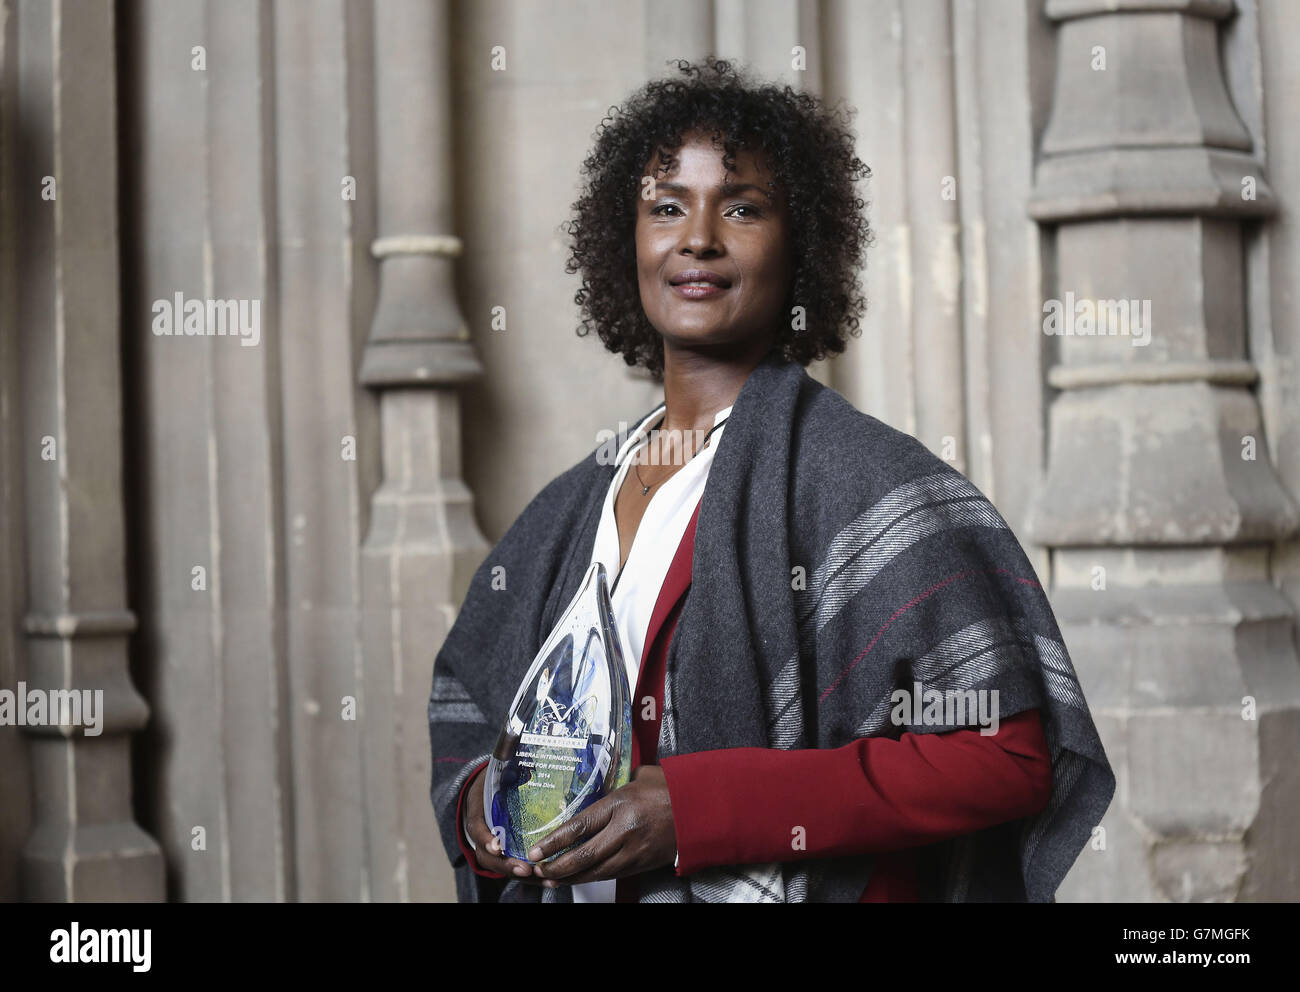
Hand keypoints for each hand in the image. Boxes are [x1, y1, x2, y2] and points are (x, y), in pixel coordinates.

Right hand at [463, 767, 546, 883]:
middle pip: (488, 855)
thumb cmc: (497, 776)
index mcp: (477, 810)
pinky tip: (550, 880)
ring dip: (520, 874)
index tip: (497, 846)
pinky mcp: (507, 851)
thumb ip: (506, 758)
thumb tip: (520, 740)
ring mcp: (492, 844)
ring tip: (543, 879)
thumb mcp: (496, 766)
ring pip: (500, 866)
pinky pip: (514, 867)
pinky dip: (531, 877)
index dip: (486, 839)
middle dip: (506, 864)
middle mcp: (483, 831)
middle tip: (524, 869)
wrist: (488, 786)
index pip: (476, 827)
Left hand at [527, 765, 675, 886]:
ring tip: (549, 878)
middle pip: (585, 855)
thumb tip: (591, 787)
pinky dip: (590, 878)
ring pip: (596, 871)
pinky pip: (610, 874)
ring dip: (570, 877)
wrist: (701, 810)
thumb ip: (613, 787)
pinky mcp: (642, 864)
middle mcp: (626, 831)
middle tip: (537, 869)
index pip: (581, 825)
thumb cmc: (669, 789)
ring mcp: (635, 851)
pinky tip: (576, 878)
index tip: (536, 849)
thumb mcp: (638, 778)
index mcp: (622, 804)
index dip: (555, 841)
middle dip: (557, 866)